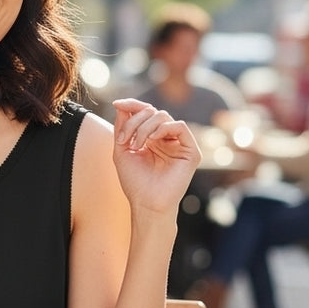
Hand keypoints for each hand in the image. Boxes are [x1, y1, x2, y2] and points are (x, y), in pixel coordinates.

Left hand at [112, 99, 201, 214]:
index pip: (145, 113)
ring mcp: (179, 144)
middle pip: (152, 112)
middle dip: (135, 121)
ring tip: (136, 145)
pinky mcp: (191, 151)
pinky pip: (180, 126)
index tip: (117, 103)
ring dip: (145, 127)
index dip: (133, 105)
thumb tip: (121, 105)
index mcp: (151, 138)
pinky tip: (153, 140)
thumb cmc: (134, 181)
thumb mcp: (121, 150)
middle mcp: (166, 138)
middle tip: (124, 140)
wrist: (146, 203)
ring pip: (164, 117)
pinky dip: (163, 129)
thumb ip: (122, 127)